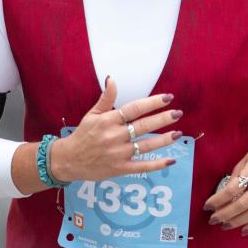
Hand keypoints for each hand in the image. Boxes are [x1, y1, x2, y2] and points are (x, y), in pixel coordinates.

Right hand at [51, 77, 182, 181]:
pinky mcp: (120, 169)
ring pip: (145, 146)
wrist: (68, 161)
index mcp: (108, 121)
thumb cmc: (83, 135)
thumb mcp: (92, 114)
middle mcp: (114, 137)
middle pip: (143, 126)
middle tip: (178, 113)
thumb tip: (112, 78)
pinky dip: (157, 165)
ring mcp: (118, 154)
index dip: (152, 102)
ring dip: (164, 140)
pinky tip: (170, 160)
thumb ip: (106, 98)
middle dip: (162, 119)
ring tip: (178, 133)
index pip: (134, 109)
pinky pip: (141, 167)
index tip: (168, 97)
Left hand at [202, 128, 247, 235]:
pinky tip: (244, 229)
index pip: (232, 189)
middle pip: (242, 204)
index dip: (218, 200)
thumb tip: (224, 194)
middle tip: (214, 219)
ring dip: (237, 222)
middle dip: (225, 214)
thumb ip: (236, 175)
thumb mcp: (247, 158)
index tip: (208, 206)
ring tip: (225, 225)